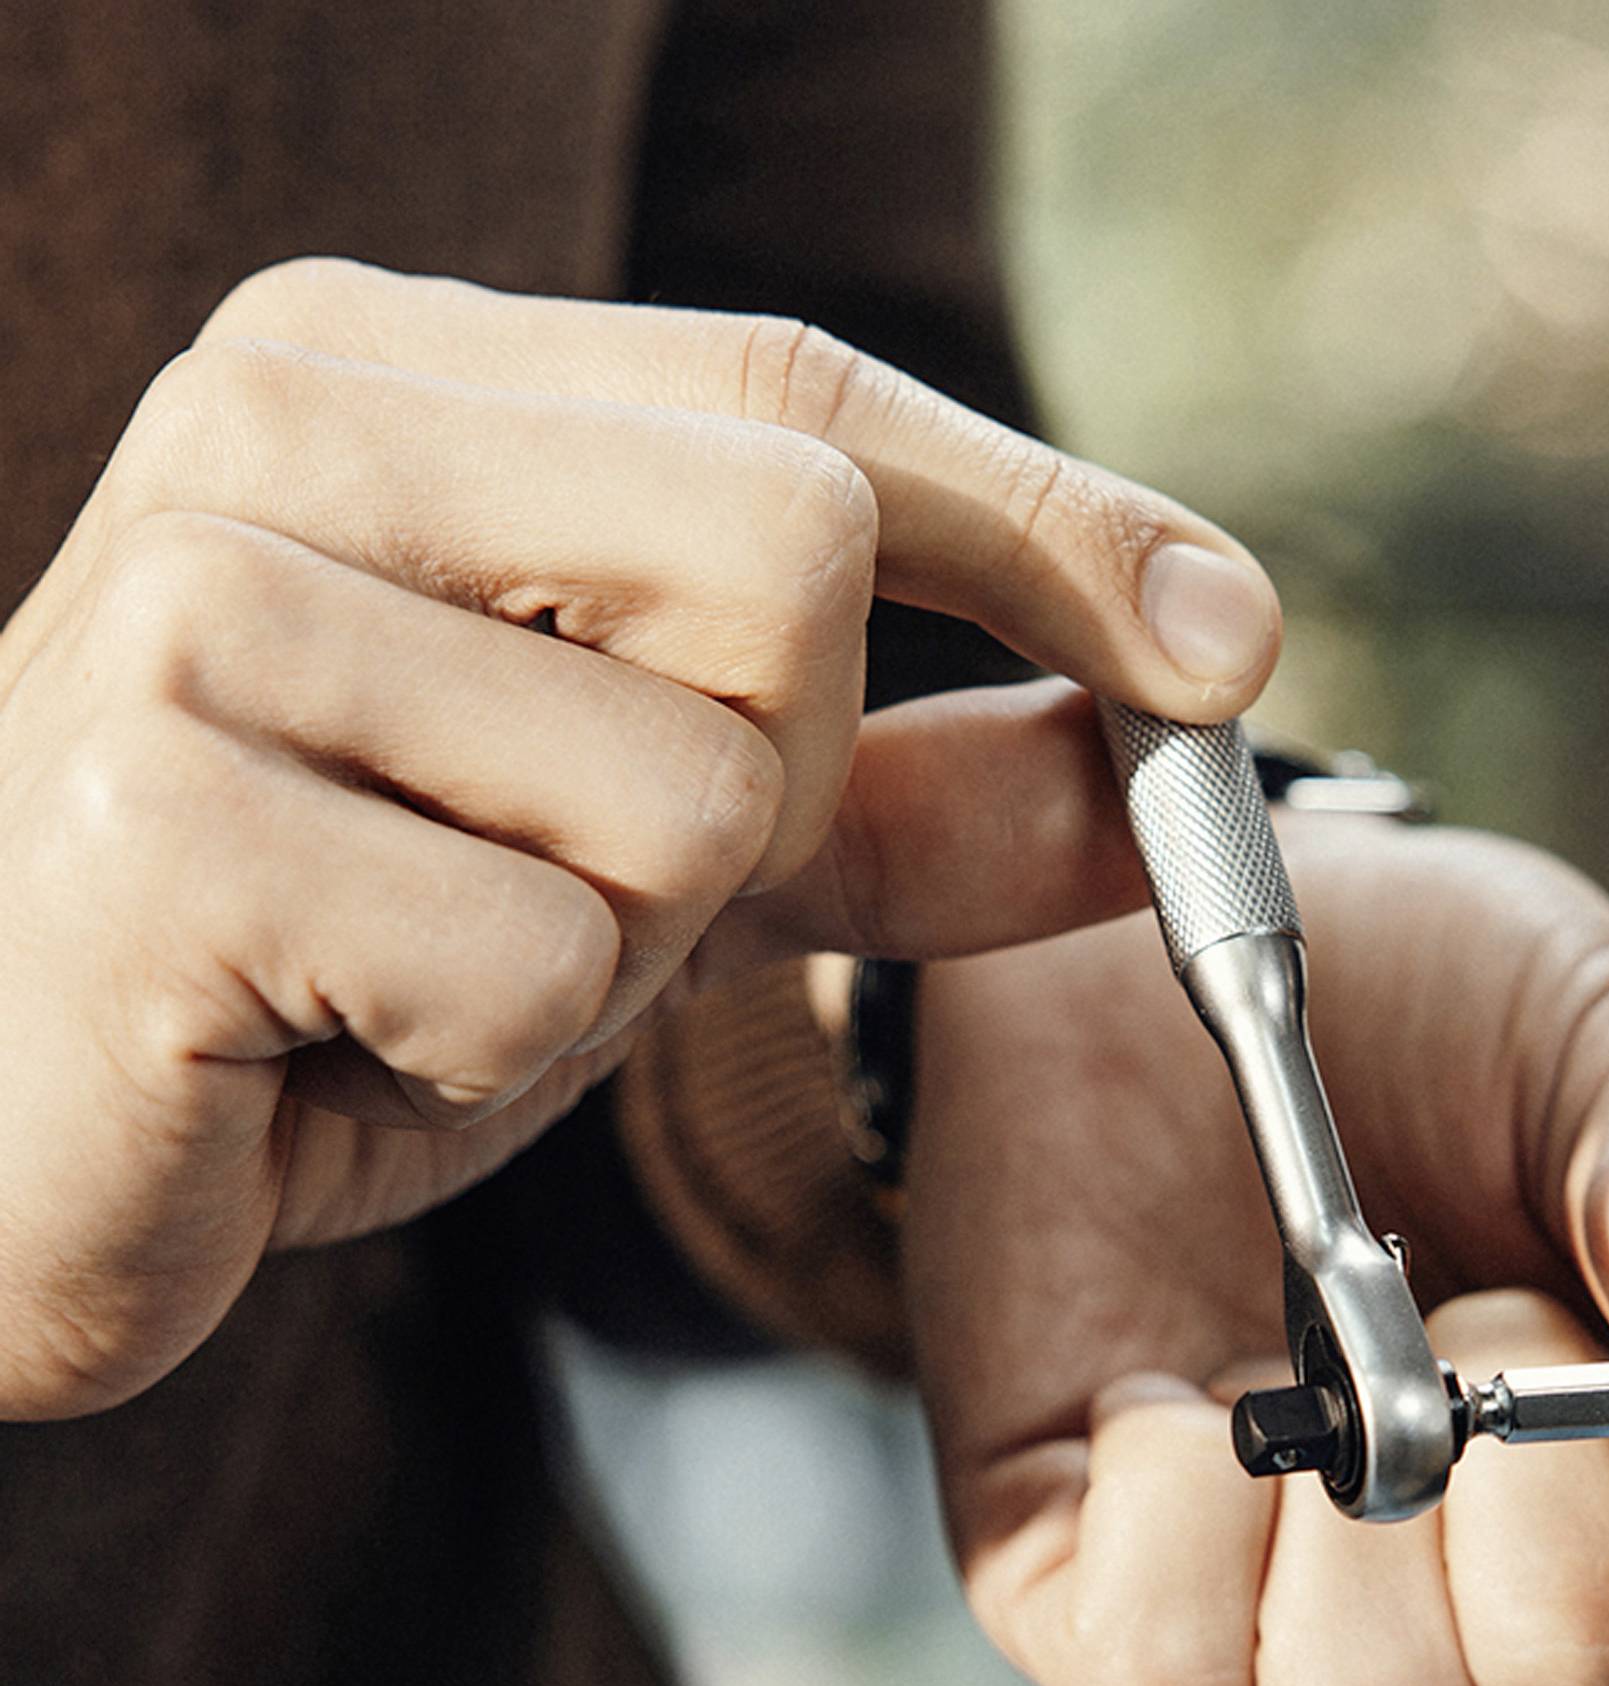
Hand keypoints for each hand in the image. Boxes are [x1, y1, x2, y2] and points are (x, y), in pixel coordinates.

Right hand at [0, 259, 1274, 1415]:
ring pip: (684, 798)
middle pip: (790, 566)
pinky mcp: (154, 816)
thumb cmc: (329, 962)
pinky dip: (479, 1061)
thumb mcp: (649, 857)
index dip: (1049, 525)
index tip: (1228, 643)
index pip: (807, 400)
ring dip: (605, 959)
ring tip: (413, 962)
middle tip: (553, 877)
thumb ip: (911, 796)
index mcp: (394, 380)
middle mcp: (282, 425)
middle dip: (754, 797)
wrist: (1, 1125)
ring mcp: (200, 604)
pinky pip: (534, 970)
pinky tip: (323, 1035)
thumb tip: (1189, 726)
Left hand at [901, 769, 1608, 1685]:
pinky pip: (1163, 1677)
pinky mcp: (1097, 1600)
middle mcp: (1474, 1594)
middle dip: (1543, 1489)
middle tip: (1479, 1314)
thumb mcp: (1582, 1042)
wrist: (1120, 955)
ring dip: (1360, 1534)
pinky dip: (1177, 1525)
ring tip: (1316, 1363)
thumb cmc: (1393, 1011)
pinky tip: (1173, 1400)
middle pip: (1575, 1684)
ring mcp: (1283, 1618)